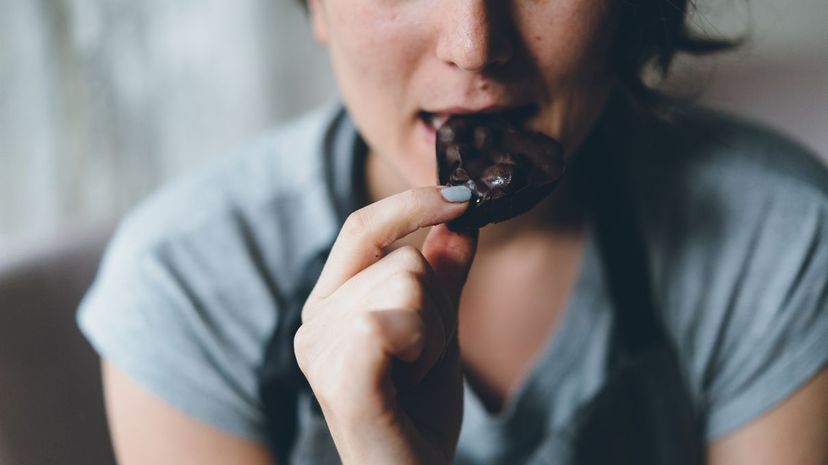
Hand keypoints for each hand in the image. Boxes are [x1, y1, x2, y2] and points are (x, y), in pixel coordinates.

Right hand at [294, 186, 477, 464]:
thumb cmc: (418, 412)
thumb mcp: (438, 330)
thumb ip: (443, 275)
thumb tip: (460, 219)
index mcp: (329, 304)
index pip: (362, 227)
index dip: (411, 203)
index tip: (462, 195)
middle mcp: (314, 321)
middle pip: (402, 257)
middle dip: (437, 307)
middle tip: (423, 359)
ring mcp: (320, 347)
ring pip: (408, 281)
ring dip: (434, 332)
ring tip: (413, 375)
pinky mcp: (340, 373)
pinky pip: (399, 318)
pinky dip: (423, 347)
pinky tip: (407, 383)